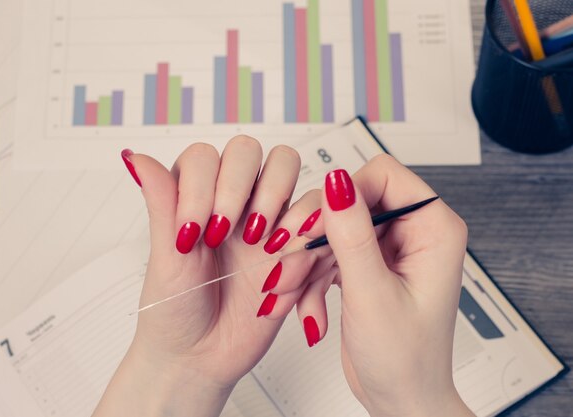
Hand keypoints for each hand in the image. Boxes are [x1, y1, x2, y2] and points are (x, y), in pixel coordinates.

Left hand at [93, 136, 330, 416]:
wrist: (201, 360)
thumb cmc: (174, 312)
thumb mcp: (166, 261)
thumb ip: (161, 204)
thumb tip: (134, 157)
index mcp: (194, 198)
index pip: (206, 156)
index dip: (204, 188)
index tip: (194, 235)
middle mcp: (231, 201)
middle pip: (248, 151)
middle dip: (241, 188)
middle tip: (228, 234)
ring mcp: (264, 219)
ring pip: (288, 169)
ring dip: (277, 202)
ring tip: (261, 247)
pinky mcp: (292, 246)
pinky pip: (316, 217)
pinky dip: (306, 237)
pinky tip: (278, 273)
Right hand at [274, 155, 474, 416]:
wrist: (400, 400)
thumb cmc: (406, 360)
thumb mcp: (373, 294)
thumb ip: (352, 235)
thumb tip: (337, 182)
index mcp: (433, 229)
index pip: (382, 177)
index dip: (343, 195)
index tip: (313, 224)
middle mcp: (410, 232)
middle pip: (347, 204)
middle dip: (312, 237)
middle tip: (285, 261)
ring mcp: (384, 249)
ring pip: (329, 231)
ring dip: (303, 264)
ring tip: (286, 294)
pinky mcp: (363, 265)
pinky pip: (325, 256)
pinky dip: (307, 281)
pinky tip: (304, 309)